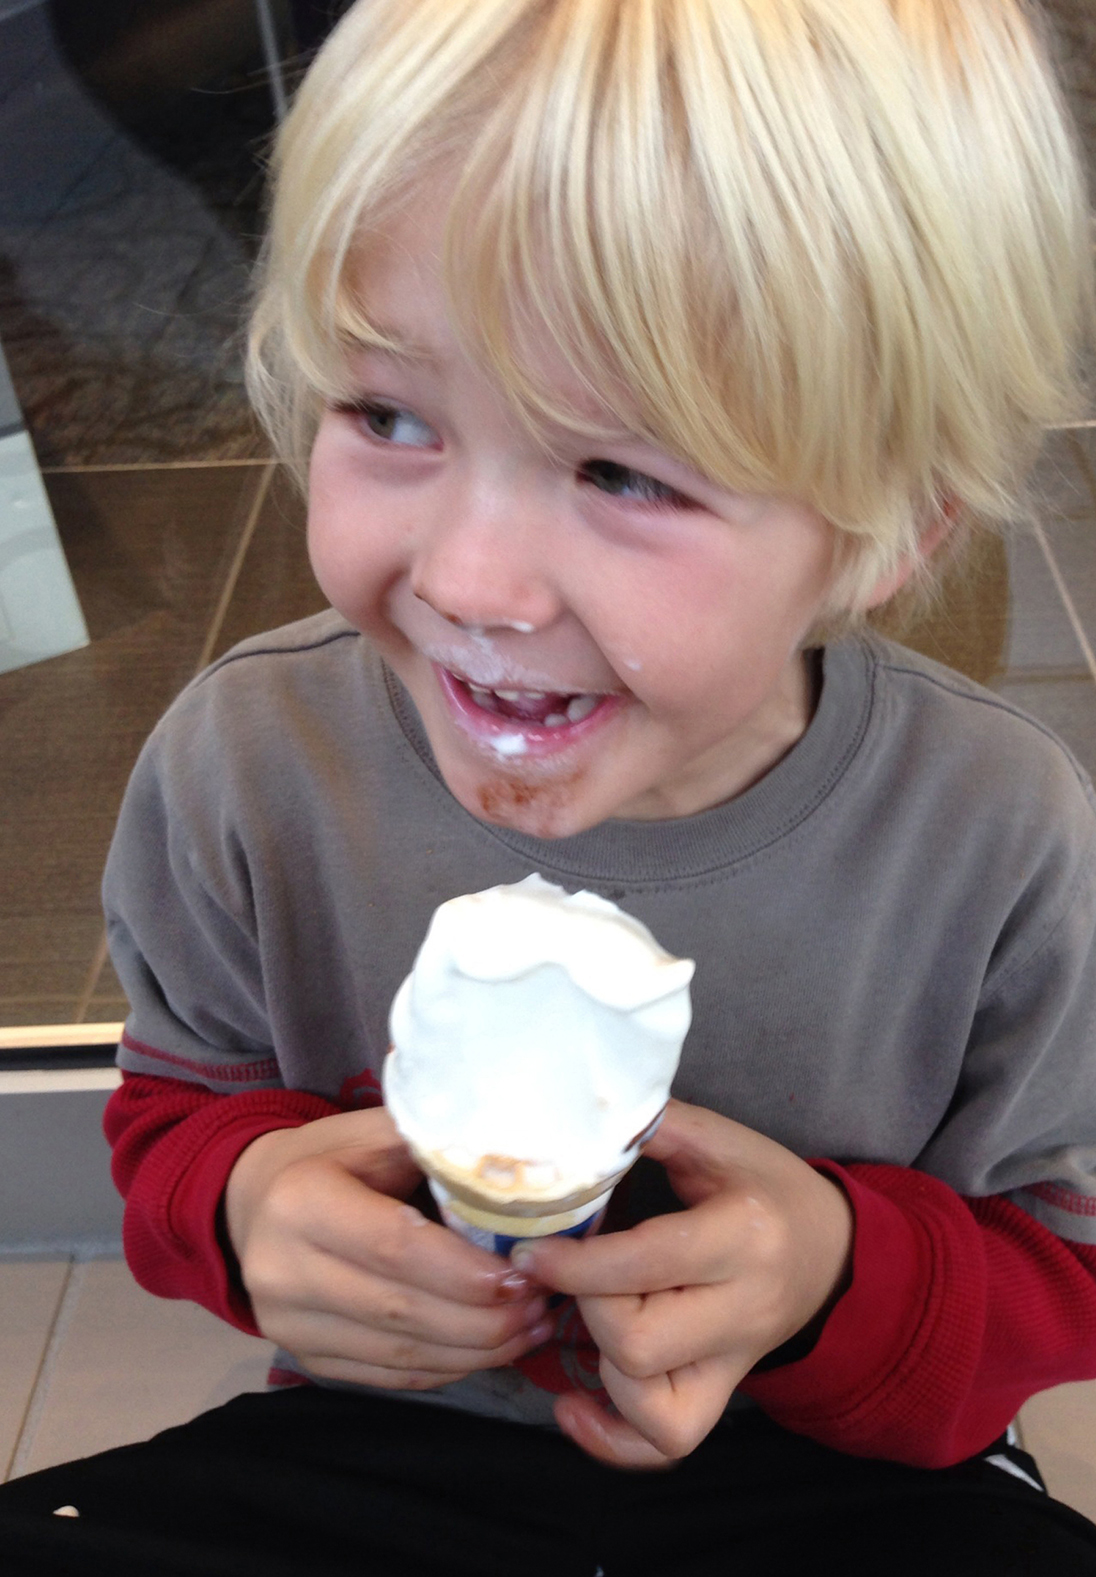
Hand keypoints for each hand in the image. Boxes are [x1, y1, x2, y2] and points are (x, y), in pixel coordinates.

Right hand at [224, 1107, 551, 1388]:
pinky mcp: (303, 1357)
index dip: (463, 1270)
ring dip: (476, 1349)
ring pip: (398, 1354)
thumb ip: (435, 1146)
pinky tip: (492, 1349)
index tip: (523, 1274)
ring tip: (532, 1327)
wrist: (251, 1201)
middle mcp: (283, 1271)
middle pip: (399, 1310)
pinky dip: (447, 1368)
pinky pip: (387, 1376)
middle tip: (543, 1304)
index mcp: (301, 1201)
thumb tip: (522, 1166)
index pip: (393, 1246)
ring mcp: (287, 1324)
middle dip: (483, 1317)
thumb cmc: (329, 1157)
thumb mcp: (372, 1131)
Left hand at [510, 1099, 852, 1468]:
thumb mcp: (722, 1140)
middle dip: (586, 1308)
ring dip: (601, 1367)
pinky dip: (612, 1439)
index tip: (531, 1249)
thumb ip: (654, 1124)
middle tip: (570, 1275)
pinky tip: (574, 1406)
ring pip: (652, 1405)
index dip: (575, 1262)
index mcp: (741, 1234)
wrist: (835, 1252)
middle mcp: (742, 1308)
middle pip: (639, 1343)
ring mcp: (735, 1361)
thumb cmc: (767, 1186)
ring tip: (589, 1322)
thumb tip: (581, 1111)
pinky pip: (667, 1443)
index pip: (646, 1263)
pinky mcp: (724, 1393)